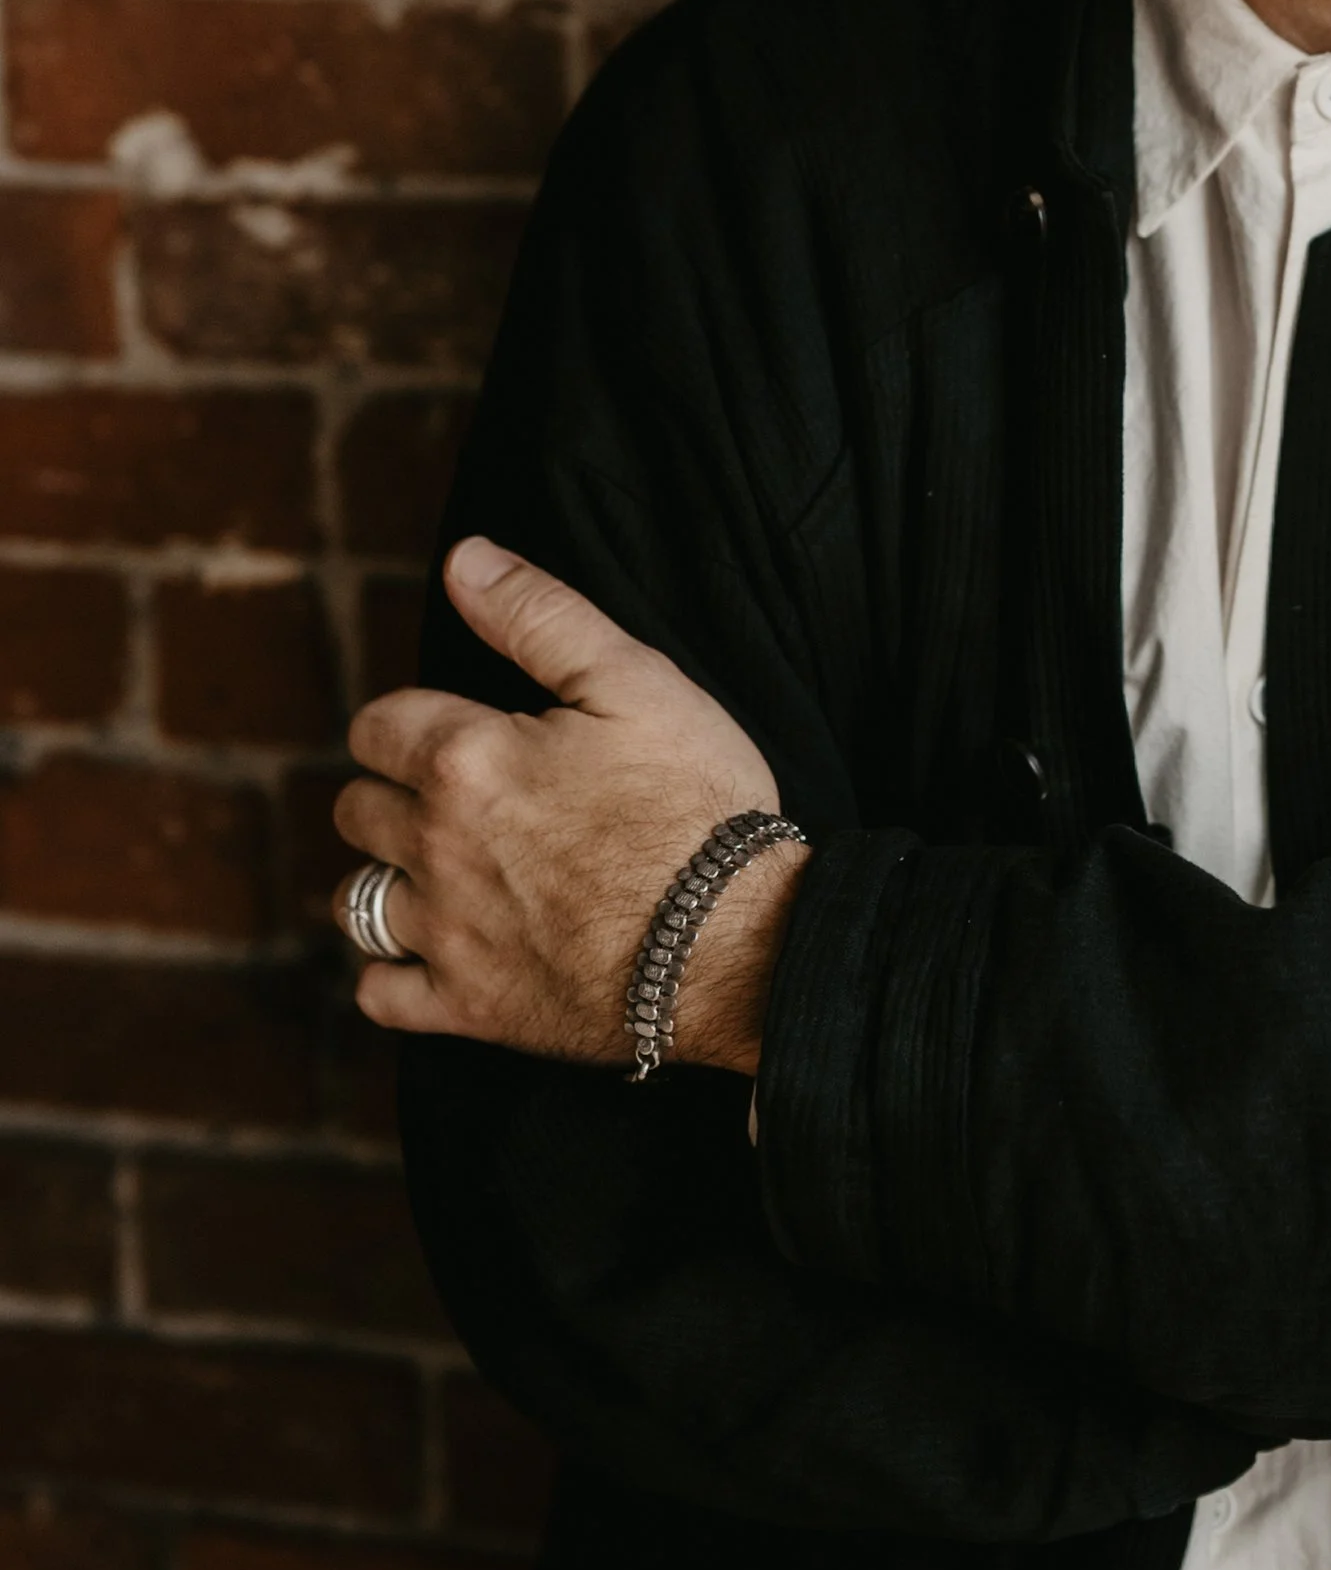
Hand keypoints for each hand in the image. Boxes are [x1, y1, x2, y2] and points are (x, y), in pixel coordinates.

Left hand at [331, 539, 808, 1071]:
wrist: (738, 941)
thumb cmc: (697, 802)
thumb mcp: (635, 680)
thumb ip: (539, 614)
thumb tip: (463, 560)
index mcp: (468, 759)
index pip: (378, 726)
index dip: (412, 722)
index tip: (455, 732)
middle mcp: (437, 846)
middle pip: (356, 809)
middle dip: (394, 793)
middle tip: (458, 796)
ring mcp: (449, 935)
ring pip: (355, 900)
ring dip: (385, 879)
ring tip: (440, 870)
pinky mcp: (471, 1008)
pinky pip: (382, 993)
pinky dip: (391, 973)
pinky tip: (432, 951)